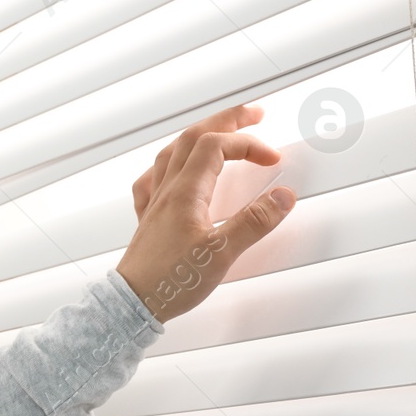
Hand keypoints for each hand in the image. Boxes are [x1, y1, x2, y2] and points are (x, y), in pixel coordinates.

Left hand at [115, 104, 294, 323]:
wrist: (133, 303)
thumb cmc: (170, 281)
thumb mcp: (220, 254)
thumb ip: (254, 223)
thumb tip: (283, 196)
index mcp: (185, 192)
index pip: (216, 146)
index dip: (248, 144)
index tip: (273, 159)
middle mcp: (167, 190)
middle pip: (193, 138)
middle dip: (226, 120)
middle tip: (254, 112)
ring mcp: (155, 202)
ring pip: (173, 153)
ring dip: (200, 135)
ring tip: (220, 131)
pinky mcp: (149, 219)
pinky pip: (154, 179)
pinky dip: (169, 165)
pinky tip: (172, 170)